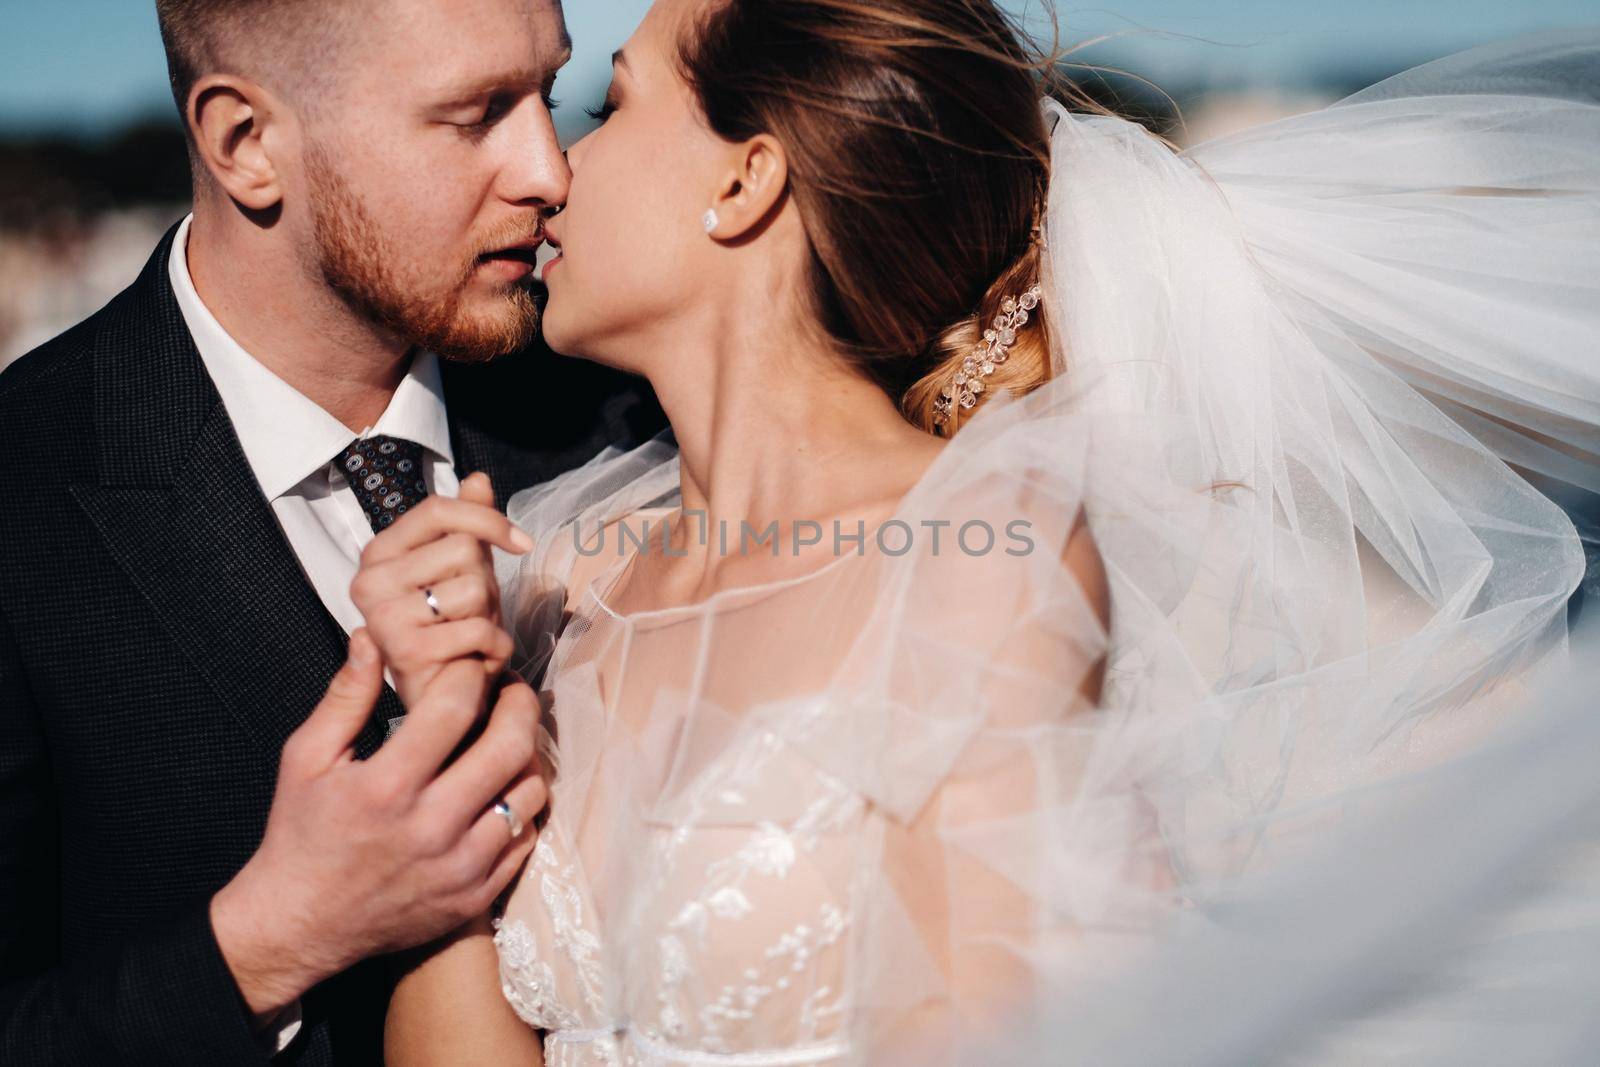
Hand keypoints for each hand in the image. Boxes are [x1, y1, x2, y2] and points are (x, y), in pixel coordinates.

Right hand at [211, 631, 547, 1020]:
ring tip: (510, 739)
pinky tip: (502, 788)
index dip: (471, 674)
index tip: (469, 666)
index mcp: (386, 787)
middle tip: (512, 691)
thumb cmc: (301, 834)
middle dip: (520, 704)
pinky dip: (521, 806)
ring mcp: (459, 867)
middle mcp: (431, 828)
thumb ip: (344, 696)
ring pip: (530, 793)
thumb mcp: (306, 758)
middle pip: (510, 747)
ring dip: (527, 756)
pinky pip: (526, 838)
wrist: (298, 927)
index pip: (455, 708)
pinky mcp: (474, 897)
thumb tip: (372, 638)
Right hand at [351, 472, 533, 708]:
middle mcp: (369, 581)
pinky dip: (494, 647)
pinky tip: (477, 660)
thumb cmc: (453, 628)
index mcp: (380, 553)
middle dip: (486, 582)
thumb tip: (477, 479)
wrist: (446, 698)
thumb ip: (468, 523)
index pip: (438, 510)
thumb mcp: (463, 569)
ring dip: (490, 617)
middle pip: (463, 549)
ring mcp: (382, 616)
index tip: (523, 543)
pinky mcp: (404, 651)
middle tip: (473, 613)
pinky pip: (477, 629)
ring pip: (474, 588)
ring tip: (471, 637)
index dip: (489, 520)